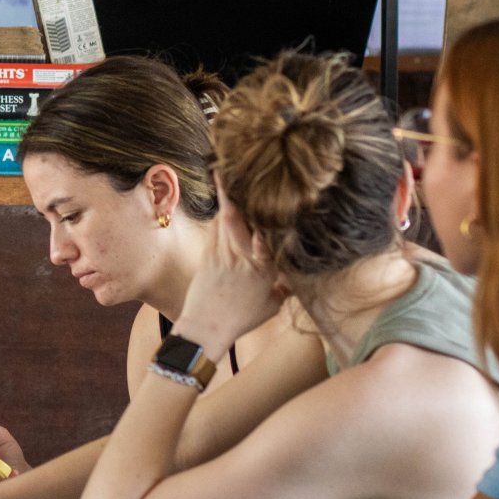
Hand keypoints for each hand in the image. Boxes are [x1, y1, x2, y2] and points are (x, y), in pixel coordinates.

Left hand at [174, 180, 285, 353]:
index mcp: (262, 272)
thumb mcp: (270, 306)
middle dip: (234, 195)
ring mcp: (221, 255)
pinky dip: (219, 216)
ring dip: (226, 201)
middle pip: (237, 220)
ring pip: (223, 221)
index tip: (270, 198)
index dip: (267, 216)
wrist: (206, 327)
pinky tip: (221, 206)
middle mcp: (241, 259)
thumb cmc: (240, 319)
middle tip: (232, 171)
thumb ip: (282, 289)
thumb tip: (293, 281)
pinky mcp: (206, 255)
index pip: (267, 237)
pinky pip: (214, 229)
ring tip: (226, 178)